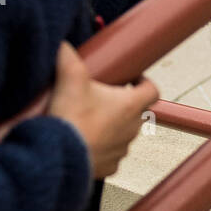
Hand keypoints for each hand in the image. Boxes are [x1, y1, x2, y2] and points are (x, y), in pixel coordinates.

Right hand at [47, 43, 158, 178]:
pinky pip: (110, 154)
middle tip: (100, 96)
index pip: (153, 91)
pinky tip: (84, 139)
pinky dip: (101, 147)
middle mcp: (132, 129)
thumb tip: (63, 43)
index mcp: (131, 106)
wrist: (57, 155)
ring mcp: (122, 150)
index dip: (144, 81)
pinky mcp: (109, 167)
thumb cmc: (70, 118)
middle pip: (136, 112)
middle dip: (121, 103)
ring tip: (88, 118)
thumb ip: (68, 56)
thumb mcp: (70, 78)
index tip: (130, 78)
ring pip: (123, 134)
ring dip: (111, 126)